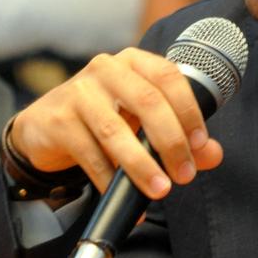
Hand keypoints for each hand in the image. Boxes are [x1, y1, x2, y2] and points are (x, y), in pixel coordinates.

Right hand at [9, 47, 224, 198]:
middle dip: (171, 142)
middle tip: (184, 175)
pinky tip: (121, 196)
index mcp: (133, 61)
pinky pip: (89, 154)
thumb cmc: (103, 119)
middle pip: (147, 101)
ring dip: (142, 165)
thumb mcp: (141, 122)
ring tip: (160, 190)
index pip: (168, 76)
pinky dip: (109, 180)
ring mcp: (78, 91)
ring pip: (116, 130)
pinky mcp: (57, 119)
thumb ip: (180, 135)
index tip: (200, 145)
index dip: (189, 110)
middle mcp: (106, 68)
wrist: (44, 126)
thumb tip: (213, 155)